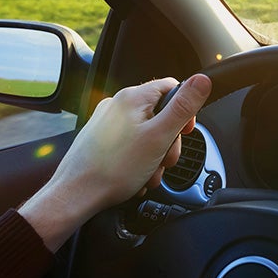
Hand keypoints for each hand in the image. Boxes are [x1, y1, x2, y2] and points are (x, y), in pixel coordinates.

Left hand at [19, 74, 211, 250]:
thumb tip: (202, 80)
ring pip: (146, 132)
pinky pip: (130, 144)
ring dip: (154, 155)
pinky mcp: (99, 139)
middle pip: (160, 113)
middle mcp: (117, 105)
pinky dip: (138, 159)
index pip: (172, 87)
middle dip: (168, 140)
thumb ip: (183, 108)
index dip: (185, 110)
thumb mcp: (159, 137)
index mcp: (132, 98)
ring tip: (148, 174)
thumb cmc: (113, 170)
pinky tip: (136, 176)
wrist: (75, 196)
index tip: (185, 132)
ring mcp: (106, 122)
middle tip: (165, 160)